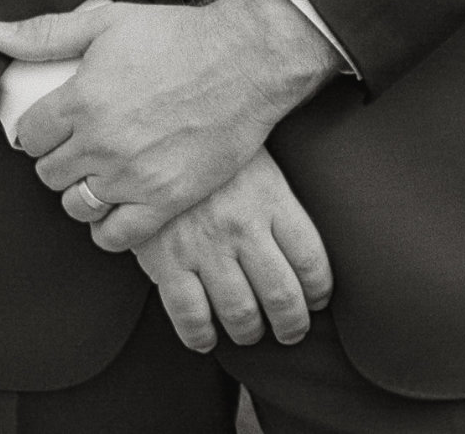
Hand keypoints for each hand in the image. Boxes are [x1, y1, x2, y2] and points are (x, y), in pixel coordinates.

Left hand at [0, 0, 340, 233]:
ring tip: (94, 174)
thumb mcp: (105, 23)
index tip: (49, 127)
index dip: (35, 130)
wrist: (243, 61)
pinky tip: (115, 206)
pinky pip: (115, 235)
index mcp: (82, 99)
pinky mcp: (166, 199)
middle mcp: (102, 143)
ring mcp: (134, 176)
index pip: (29, 135)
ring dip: (79, 191)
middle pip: (49, 172)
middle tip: (74, 147)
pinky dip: (107, 227)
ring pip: (77, 205)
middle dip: (55, 159)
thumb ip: (45, 34)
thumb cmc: (176, 37)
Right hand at [134, 148, 333, 353]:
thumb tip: (299, 236)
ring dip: (249, 332)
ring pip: (241, 313)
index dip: (319, 291)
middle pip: (282, 297)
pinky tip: (206, 336)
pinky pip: (190, 316)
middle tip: (290, 330)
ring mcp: (202, 244)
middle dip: (291, 324)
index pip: (310, 261)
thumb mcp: (250, 154)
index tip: (315, 300)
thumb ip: (275, 194)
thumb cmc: (202, 143)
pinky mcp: (164, 258)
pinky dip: (201, 336)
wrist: (145, 126)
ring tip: (248, 330)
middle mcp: (240, 224)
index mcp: (268, 196)